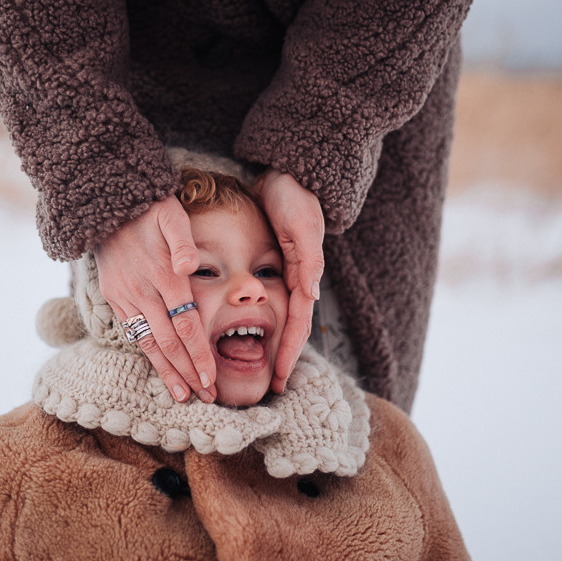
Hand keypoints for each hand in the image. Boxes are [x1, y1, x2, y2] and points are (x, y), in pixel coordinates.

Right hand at [95, 196, 216, 402]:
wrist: (104, 205)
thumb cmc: (149, 209)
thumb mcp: (170, 214)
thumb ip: (183, 241)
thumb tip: (190, 268)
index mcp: (164, 275)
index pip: (186, 325)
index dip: (199, 354)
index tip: (212, 378)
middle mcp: (143, 291)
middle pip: (170, 342)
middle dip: (189, 372)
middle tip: (206, 396)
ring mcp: (125, 296)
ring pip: (149, 343)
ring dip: (168, 372)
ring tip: (183, 395)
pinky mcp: (114, 297)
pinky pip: (133, 332)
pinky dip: (148, 354)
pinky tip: (160, 370)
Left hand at [258, 169, 324, 393]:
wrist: (289, 173)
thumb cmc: (295, 198)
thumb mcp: (303, 227)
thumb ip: (308, 260)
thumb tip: (310, 295)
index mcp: (305, 275)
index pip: (298, 324)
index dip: (290, 352)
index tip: (281, 378)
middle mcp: (297, 279)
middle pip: (290, 328)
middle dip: (283, 358)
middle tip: (272, 386)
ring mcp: (287, 273)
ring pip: (281, 319)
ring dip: (274, 345)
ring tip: (262, 371)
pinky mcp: (276, 265)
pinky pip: (270, 302)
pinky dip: (264, 323)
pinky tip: (251, 335)